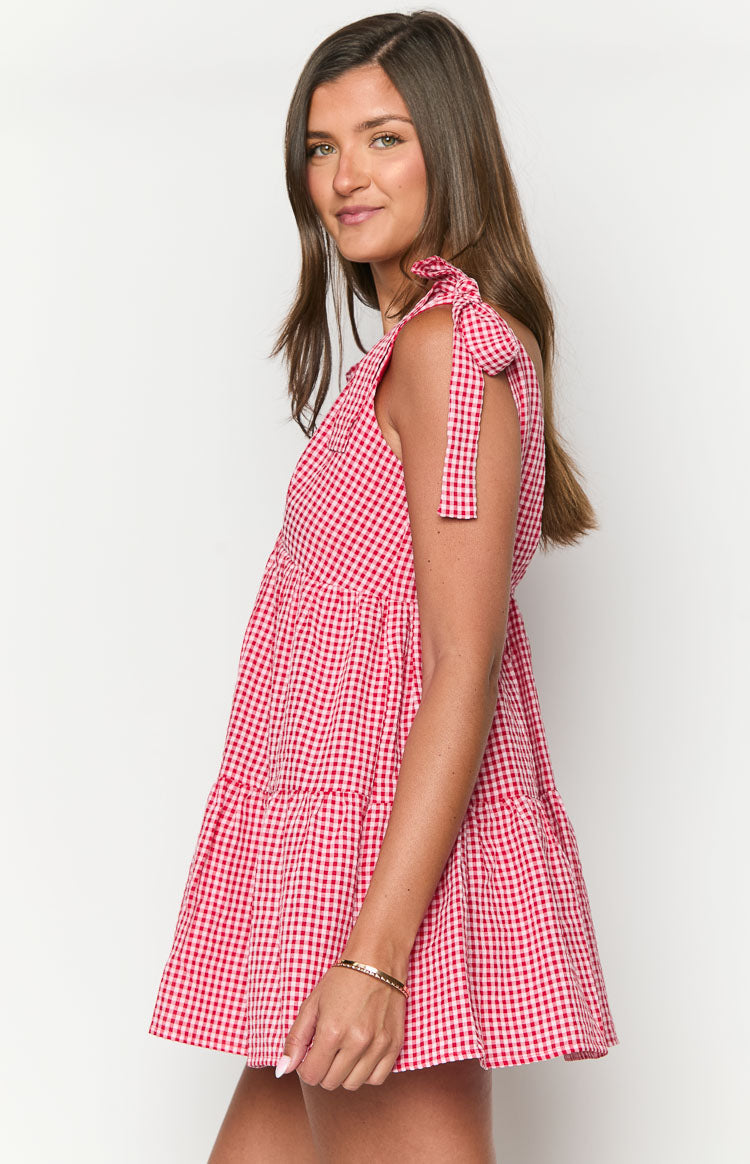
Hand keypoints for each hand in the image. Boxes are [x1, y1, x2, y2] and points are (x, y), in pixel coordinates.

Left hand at [275, 961, 406, 1089]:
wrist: (378, 960)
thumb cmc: (343, 978)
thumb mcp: (312, 1004)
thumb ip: (295, 1039)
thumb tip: (283, 1069)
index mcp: (332, 1031)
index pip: (311, 1075)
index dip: (305, 1067)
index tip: (309, 1055)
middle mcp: (356, 1042)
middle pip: (330, 1082)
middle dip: (323, 1069)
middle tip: (326, 1049)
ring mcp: (378, 1045)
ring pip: (353, 1084)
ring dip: (344, 1073)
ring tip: (343, 1051)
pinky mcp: (394, 1044)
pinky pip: (377, 1079)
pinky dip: (366, 1073)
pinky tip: (361, 1055)